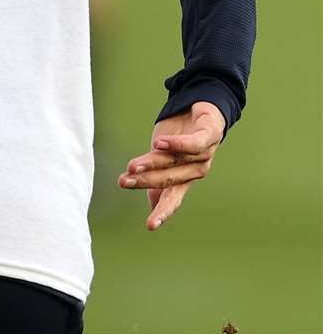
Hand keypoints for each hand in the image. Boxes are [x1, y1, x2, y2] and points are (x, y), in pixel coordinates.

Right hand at [118, 100, 225, 230]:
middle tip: (123, 182)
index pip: (172, 197)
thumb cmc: (181, 135)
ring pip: (175, 161)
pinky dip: (177, 145)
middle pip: (168, 178)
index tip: (150, 226)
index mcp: (185, 177)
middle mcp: (196, 169)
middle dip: (144, 182)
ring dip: (152, 163)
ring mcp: (205, 153)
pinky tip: (159, 143)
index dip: (162, 211)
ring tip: (132, 166)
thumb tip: (152, 204)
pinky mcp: (210, 134)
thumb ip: (159, 178)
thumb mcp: (164, 157)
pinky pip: (193, 143)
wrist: (202, 107)